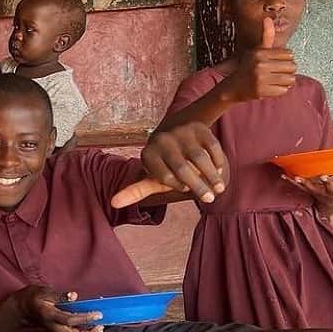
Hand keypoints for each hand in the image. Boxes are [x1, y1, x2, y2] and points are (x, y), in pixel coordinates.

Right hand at [16, 287, 102, 331]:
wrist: (21, 309)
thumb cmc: (34, 298)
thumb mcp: (45, 292)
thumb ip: (60, 295)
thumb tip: (74, 296)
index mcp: (48, 315)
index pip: (69, 319)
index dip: (85, 318)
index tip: (98, 314)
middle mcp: (51, 327)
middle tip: (100, 326)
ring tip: (98, 330)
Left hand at [112, 122, 228, 206]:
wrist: (180, 137)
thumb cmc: (167, 167)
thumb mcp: (153, 178)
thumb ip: (136, 190)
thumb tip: (113, 203)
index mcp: (147, 153)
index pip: (164, 177)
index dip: (177, 186)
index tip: (183, 189)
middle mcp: (161, 139)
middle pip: (182, 169)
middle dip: (198, 187)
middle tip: (209, 199)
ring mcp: (181, 132)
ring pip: (199, 159)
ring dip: (212, 177)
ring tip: (218, 190)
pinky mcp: (199, 128)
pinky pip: (212, 148)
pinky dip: (218, 161)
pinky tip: (219, 171)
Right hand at [223, 17, 296, 101]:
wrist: (233, 87)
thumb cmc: (248, 67)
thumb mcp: (256, 50)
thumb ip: (266, 36)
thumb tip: (268, 18)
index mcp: (260, 53)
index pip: (289, 54)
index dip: (285, 59)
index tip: (275, 63)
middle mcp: (260, 64)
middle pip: (292, 66)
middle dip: (287, 70)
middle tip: (276, 73)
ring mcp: (260, 78)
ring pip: (290, 79)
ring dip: (286, 81)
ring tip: (275, 80)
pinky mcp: (262, 91)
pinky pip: (284, 90)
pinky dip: (280, 90)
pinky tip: (271, 88)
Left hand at [283, 169, 332, 201]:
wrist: (328, 205)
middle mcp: (331, 191)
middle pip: (330, 186)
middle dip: (328, 182)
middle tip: (325, 176)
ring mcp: (319, 192)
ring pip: (312, 187)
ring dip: (305, 183)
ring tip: (298, 177)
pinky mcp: (309, 191)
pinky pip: (299, 187)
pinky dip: (292, 181)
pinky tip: (284, 175)